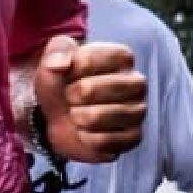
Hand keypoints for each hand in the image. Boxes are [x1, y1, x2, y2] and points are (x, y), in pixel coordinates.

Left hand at [33, 36, 145, 162]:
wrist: (61, 118)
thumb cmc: (64, 84)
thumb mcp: (55, 60)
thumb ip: (57, 50)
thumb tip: (60, 64)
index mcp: (122, 57)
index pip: (86, 60)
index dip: (68, 70)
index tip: (70, 74)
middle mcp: (136, 82)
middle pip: (89, 89)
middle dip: (71, 95)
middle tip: (72, 97)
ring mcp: (138, 111)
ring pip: (96, 117)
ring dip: (77, 117)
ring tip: (79, 113)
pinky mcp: (134, 137)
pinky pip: (102, 141)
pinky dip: (85, 138)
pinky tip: (87, 131)